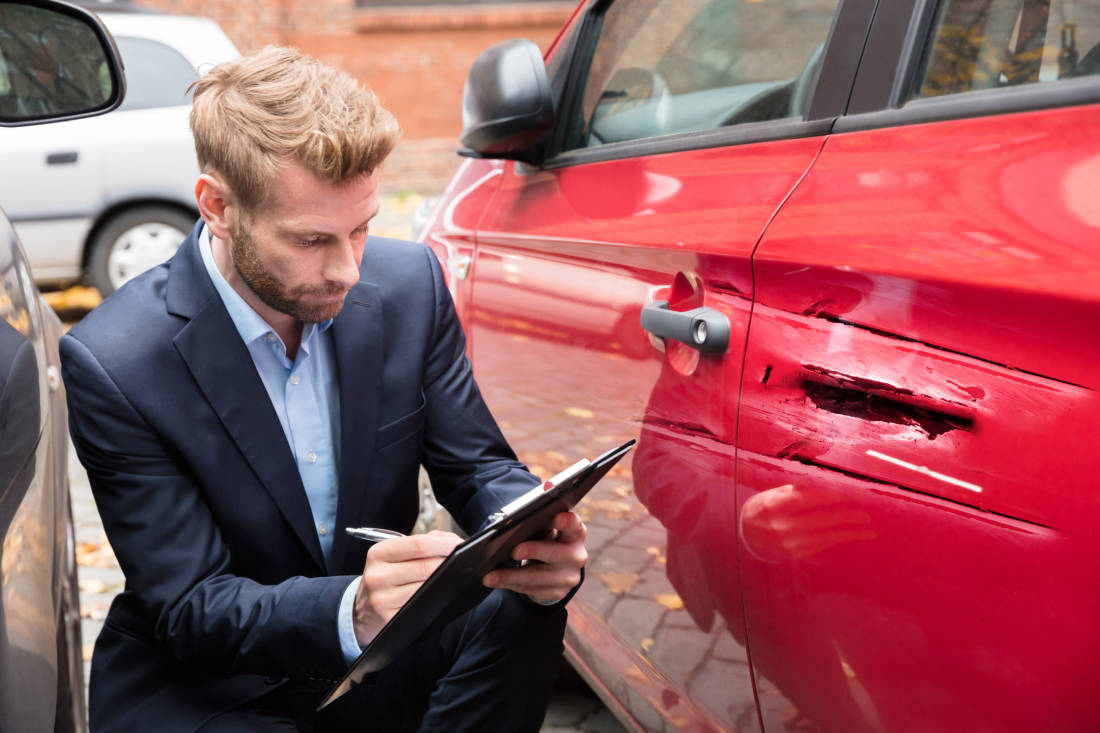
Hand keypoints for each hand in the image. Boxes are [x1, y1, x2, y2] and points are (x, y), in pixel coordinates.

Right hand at [353, 530, 462, 645]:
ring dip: (445, 581)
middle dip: (449, 563)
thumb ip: (422, 543)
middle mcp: (377, 576)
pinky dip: (436, 598)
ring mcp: (382, 600)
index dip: (444, 543)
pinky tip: (440, 593)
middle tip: (463, 560)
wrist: (363, 610)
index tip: (459, 543)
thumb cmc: (386, 577)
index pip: (418, 545)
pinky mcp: (390, 619)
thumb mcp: (393, 556)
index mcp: (378, 554)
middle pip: (426, 567)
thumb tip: (452, 541)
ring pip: (426, 588)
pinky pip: (422, 606)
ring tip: (453, 575)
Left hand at [482, 511, 586, 603]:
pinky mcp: (557, 592)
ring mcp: (568, 577)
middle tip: (514, 551)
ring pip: (537, 577)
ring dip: (511, 576)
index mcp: (575, 533)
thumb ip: (545, 509)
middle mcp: (576, 556)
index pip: (574, 525)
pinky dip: (511, 585)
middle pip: (555, 554)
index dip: (567, 522)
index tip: (557, 518)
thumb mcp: (549, 525)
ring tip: (490, 576)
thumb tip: (543, 489)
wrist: (558, 567)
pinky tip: (496, 581)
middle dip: (533, 551)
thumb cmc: (549, 539)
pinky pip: (531, 590)